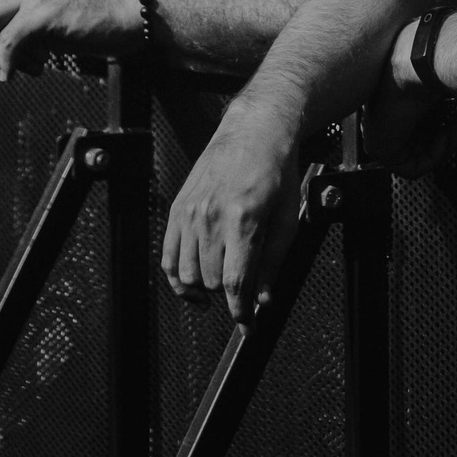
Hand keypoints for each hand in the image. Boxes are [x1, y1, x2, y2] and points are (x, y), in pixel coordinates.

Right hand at [162, 114, 304, 319]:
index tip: (246, 325)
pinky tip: (193, 285)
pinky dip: (177, 278)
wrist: (253, 132)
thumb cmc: (275, 170)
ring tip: (221, 285)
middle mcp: (211, 217)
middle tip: (244, 289)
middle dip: (230, 293)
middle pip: (212, 281)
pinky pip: (167, 257)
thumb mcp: (288, 218)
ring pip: (187, 275)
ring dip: (205, 287)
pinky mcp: (177, 209)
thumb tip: (263, 299)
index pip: (235, 282)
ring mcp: (190, 213)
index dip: (241, 312)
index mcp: (243, 219)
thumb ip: (274, 262)